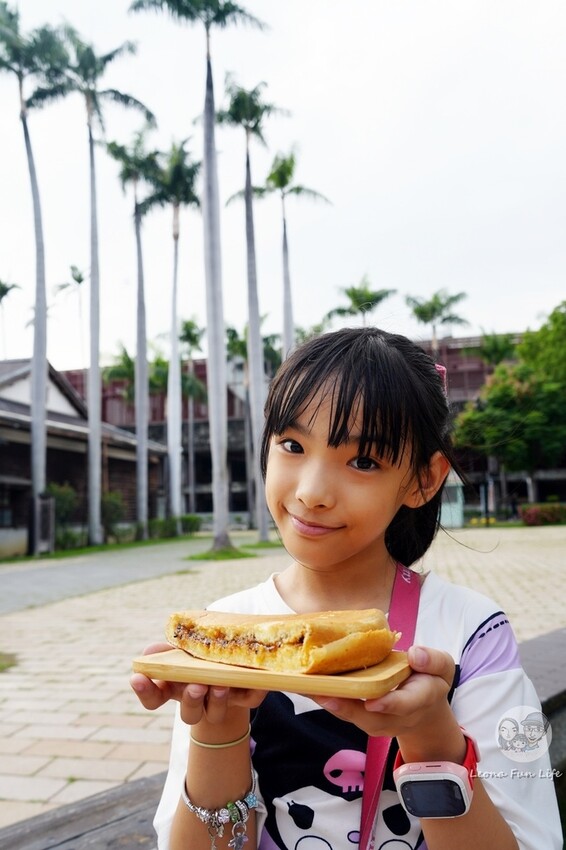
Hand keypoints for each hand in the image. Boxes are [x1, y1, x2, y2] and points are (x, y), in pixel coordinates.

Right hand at [130, 643, 267, 725]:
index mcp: (175, 688)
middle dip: (192, 701)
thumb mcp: (181, 650)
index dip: (144, 691)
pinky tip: (257, 682)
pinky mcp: (245, 697)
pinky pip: (251, 699)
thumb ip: (166, 651)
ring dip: (218, 701)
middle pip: (189, 715)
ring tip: (221, 684)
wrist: (230, 662)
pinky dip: (255, 691)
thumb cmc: (197, 655)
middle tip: (196, 686)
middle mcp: (197, 701)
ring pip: (215, 713)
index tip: (137, 678)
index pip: (153, 698)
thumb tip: (150, 652)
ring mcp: (220, 702)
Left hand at [313, 646, 457, 742]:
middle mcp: (398, 716)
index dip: (389, 704)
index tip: (373, 701)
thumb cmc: (430, 680)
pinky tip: (308, 686)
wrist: (425, 710)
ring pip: (355, 719)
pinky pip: (346, 712)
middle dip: (348, 708)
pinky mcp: (364, 718)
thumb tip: (415, 654)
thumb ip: (433, 660)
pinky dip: (328, 701)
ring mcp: (380, 721)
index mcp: (420, 699)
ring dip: (332, 705)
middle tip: (325, 695)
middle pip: (372, 718)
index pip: (406, 704)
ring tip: (309, 689)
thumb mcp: (442, 667)